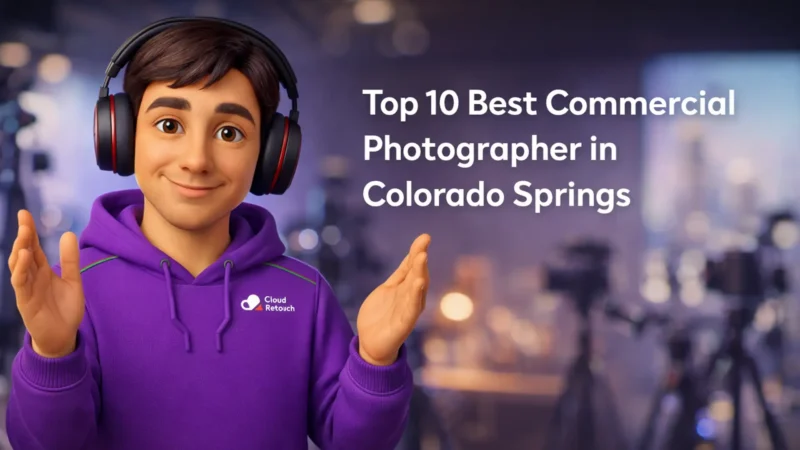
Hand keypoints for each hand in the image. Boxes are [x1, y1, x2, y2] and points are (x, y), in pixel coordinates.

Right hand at [8, 210, 83, 357]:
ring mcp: (26, 289)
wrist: (64, 335)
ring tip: (24, 234)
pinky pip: (20, 283)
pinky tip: (24, 257)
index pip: (33, 247)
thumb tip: (68, 233)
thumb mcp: (73, 280)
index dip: (29, 231)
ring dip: (19, 249)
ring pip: (18, 266)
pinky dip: (20, 270)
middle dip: (23, 236)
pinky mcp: (25, 301)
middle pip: (24, 252)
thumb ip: (70, 260)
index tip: (25, 213)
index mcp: (42, 271)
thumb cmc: (65, 308)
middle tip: (24, 218)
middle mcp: (31, 277)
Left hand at [357, 234, 429, 365]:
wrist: (371, 343)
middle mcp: (411, 297)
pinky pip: (412, 308)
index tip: (424, 237)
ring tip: (422, 257)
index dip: (417, 252)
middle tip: (423, 244)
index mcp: (406, 288)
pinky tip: (418, 283)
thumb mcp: (388, 289)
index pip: (412, 267)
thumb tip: (412, 255)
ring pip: (416, 289)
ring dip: (420, 273)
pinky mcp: (404, 323)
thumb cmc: (381, 316)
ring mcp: (408, 310)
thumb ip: (400, 275)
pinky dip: (416, 295)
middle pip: (417, 275)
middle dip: (419, 260)